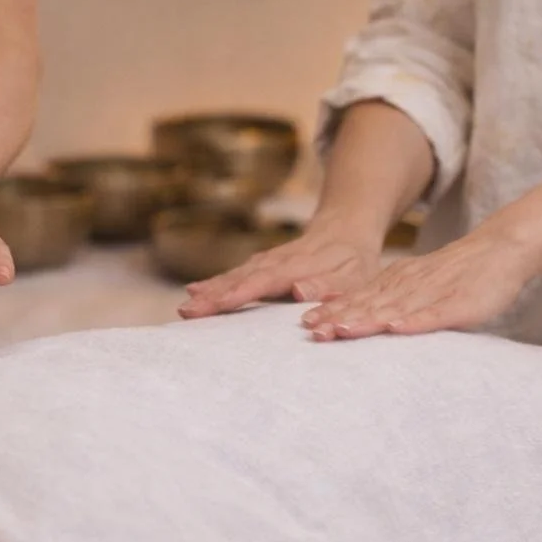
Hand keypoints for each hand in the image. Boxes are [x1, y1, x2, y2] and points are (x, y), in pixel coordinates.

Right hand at [178, 223, 381, 318]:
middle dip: (214, 295)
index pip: (265, 281)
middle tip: (187, 312)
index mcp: (298, 266)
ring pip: (234, 276)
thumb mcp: (353, 275)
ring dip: (210, 290)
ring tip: (186, 307)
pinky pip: (235, 274)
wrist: (345, 228)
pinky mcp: (261, 265)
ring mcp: (266, 262)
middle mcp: (277, 262)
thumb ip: (327, 285)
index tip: (218, 303)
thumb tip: (299, 292)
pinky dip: (215, 283)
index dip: (241, 292)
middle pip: (241, 279)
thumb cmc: (354, 261)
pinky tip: (196, 292)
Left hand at [300, 229, 534, 340]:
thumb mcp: (417, 284)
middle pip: (370, 304)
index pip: (360, 298)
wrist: (500, 249)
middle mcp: (409, 286)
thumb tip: (362, 320)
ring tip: (342, 331)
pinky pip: (435, 314)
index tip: (308, 325)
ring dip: (367, 321)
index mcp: (397, 283)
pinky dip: (415, 322)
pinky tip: (397, 329)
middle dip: (340, 318)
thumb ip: (391, 300)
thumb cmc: (457, 275)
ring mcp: (434, 294)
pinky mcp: (459, 303)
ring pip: (395, 309)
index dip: (334, 311)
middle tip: (313, 332)